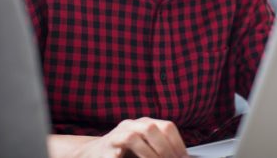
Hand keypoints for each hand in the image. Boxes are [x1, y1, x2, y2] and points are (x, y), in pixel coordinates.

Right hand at [74, 117, 188, 157]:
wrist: (93, 153)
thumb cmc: (124, 152)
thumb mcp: (146, 146)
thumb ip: (160, 148)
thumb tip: (182, 157)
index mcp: (144, 123)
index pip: (167, 127)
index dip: (178, 144)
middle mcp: (130, 125)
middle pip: (150, 128)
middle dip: (164, 149)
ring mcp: (115, 136)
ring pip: (132, 137)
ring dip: (147, 154)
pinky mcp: (104, 150)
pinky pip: (115, 153)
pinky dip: (124, 157)